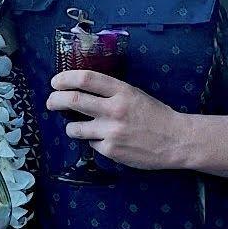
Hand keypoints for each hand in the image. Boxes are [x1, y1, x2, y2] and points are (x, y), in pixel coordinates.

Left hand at [46, 71, 191, 170]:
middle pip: (72, 100)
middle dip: (55, 100)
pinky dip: (93, 141)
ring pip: (74, 128)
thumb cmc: (155, 115)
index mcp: (122, 91)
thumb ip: (111, 92)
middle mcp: (114, 109)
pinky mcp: (111, 150)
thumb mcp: (135, 95)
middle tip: (51, 102)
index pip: (85, 79)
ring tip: (76, 127)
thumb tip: (81, 90)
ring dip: (70, 127)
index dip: (64, 78)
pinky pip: (91, 144)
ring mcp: (111, 131)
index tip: (55, 82)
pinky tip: (105, 140)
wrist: (176, 140)